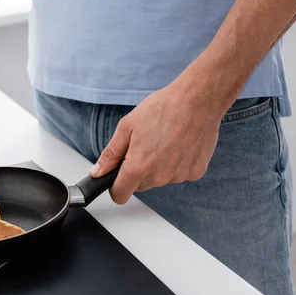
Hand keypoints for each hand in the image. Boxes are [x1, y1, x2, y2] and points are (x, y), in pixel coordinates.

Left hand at [89, 67, 229, 204]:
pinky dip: (177, 163)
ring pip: (160, 179)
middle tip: (144, 145)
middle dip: (138, 170)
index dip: (115, 187)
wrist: (199, 99)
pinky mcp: (195, 172)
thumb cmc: (163, 108)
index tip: (117, 178)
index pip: (120, 195)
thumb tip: (96, 172)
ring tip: (164, 140)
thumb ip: (111, 154)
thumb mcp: (127, 127)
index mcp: (138, 167)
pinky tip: (179, 143)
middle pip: (140, 185)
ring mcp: (179, 176)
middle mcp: (159, 177)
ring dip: (158, 166)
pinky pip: (179, 173)